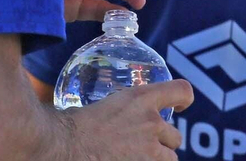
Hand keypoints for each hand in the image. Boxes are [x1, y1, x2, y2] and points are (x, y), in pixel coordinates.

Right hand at [62, 80, 192, 160]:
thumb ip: (126, 109)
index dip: (185, 99)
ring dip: (157, 159)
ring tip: (136, 158)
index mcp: (141, 98)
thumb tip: (122, 116)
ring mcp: (149, 148)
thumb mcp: (105, 105)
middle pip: (175, 136)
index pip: (182, 91)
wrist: (60, 146)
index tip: (182, 106)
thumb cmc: (71, 126)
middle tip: (144, 146)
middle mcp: (151, 121)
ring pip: (170, 158)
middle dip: (163, 142)